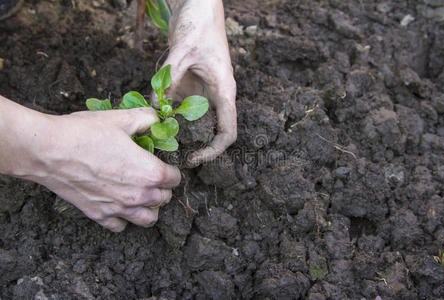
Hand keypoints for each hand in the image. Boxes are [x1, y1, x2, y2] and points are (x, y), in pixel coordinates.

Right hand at [1, 102, 180, 231]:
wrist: (48, 150)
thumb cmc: (85, 133)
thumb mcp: (122, 118)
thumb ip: (147, 119)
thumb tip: (158, 120)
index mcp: (150, 173)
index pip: (174, 179)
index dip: (172, 169)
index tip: (164, 163)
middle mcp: (138, 196)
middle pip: (164, 199)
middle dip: (162, 187)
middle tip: (151, 174)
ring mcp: (119, 209)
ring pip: (148, 218)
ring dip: (149, 207)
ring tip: (141, 193)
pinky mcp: (99, 216)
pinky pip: (121, 226)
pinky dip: (124, 218)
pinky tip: (118, 203)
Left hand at [159, 0, 236, 166]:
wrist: (199, 7)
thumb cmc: (199, 26)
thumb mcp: (182, 52)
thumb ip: (169, 79)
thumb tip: (154, 106)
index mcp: (224, 91)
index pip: (227, 132)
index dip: (213, 151)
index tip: (193, 158)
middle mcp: (216, 96)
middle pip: (212, 132)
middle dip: (195, 146)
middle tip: (171, 156)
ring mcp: (203, 92)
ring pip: (195, 122)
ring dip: (180, 133)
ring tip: (160, 142)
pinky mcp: (191, 86)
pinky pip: (182, 107)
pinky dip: (170, 116)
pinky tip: (154, 120)